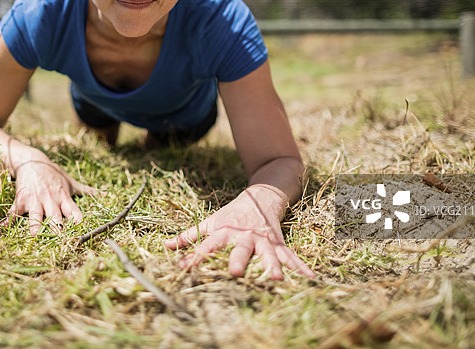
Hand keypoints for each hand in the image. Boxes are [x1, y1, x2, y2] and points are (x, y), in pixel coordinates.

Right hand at [4, 160, 96, 234]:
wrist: (33, 161)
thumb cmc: (54, 174)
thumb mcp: (71, 182)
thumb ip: (87, 190)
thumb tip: (104, 194)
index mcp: (64, 198)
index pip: (74, 212)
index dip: (78, 223)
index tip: (81, 234)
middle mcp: (51, 200)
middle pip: (55, 218)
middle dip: (57, 229)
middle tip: (60, 242)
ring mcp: (35, 200)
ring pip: (36, 215)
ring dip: (34, 225)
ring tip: (34, 236)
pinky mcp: (21, 199)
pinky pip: (15, 211)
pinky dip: (9, 219)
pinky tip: (4, 227)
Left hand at [164, 185, 314, 279]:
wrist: (263, 194)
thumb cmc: (233, 213)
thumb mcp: (211, 222)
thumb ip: (189, 236)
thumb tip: (164, 245)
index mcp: (225, 231)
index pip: (207, 245)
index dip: (195, 255)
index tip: (184, 267)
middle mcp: (245, 236)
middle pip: (240, 249)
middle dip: (237, 260)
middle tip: (234, 272)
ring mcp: (264, 238)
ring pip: (268, 253)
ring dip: (272, 266)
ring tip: (276, 279)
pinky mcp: (279, 241)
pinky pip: (290, 256)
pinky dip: (300, 267)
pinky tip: (310, 279)